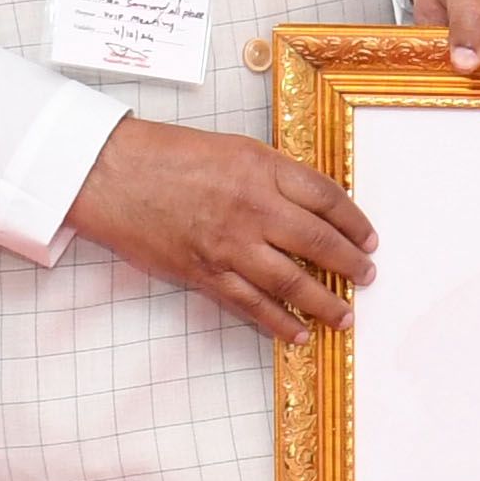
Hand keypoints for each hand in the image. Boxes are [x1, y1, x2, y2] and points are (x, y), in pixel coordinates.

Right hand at [66, 115, 378, 342]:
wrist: (109, 173)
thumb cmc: (166, 155)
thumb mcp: (233, 149)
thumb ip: (274, 175)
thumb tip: (312, 204)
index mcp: (263, 170)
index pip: (327, 198)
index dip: (355, 221)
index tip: (370, 238)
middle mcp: (253, 208)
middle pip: (319, 242)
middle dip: (350, 264)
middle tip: (367, 276)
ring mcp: (230, 244)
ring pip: (291, 281)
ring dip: (324, 302)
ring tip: (345, 316)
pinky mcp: (205, 272)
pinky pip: (251, 304)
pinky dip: (279, 322)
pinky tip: (299, 332)